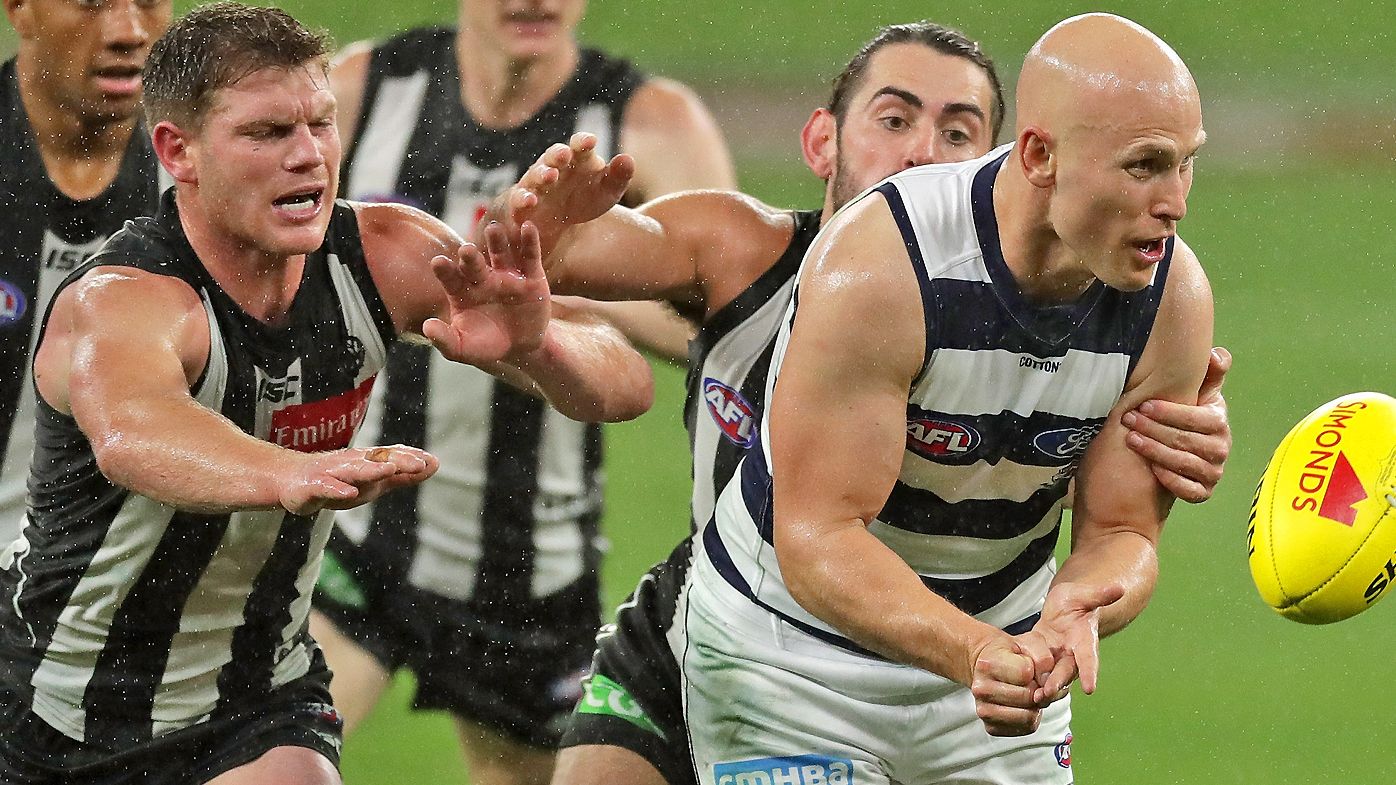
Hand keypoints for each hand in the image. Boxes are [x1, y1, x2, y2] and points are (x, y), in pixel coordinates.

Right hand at [279, 445, 437, 514]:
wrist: (291, 480)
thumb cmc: (338, 479)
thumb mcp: (375, 481)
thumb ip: (403, 475)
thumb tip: (434, 465)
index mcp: (367, 461)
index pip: (392, 457)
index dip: (411, 459)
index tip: (432, 462)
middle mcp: (352, 462)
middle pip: (378, 461)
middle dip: (399, 462)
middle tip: (420, 464)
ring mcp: (332, 473)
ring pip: (354, 471)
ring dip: (372, 470)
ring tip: (389, 470)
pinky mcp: (314, 486)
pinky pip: (327, 487)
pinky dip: (338, 489)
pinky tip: (350, 492)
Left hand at [423, 221, 551, 365]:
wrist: (522, 348)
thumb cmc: (487, 346)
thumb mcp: (464, 349)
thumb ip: (445, 340)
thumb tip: (427, 327)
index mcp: (462, 291)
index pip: (450, 278)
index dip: (444, 270)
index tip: (438, 262)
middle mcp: (482, 278)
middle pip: (474, 263)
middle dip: (470, 257)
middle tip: (466, 250)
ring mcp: (507, 275)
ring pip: (500, 253)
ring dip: (497, 241)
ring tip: (495, 230)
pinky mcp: (531, 276)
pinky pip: (529, 255)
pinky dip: (530, 241)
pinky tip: (529, 227)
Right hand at [483, 131, 634, 257]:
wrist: (559, 222)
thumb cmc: (585, 198)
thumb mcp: (607, 191)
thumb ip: (618, 176)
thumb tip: (627, 159)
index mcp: (578, 160)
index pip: (580, 146)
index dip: (583, 142)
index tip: (590, 142)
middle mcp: (555, 167)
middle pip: (554, 156)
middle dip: (558, 154)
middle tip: (564, 155)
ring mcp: (536, 184)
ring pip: (535, 174)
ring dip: (541, 174)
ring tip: (550, 176)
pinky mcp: (521, 203)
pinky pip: (519, 199)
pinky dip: (522, 199)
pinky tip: (530, 201)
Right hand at [968, 633, 1052, 736]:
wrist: (988, 666)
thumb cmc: (1010, 654)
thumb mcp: (1029, 642)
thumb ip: (1043, 656)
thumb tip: (1048, 682)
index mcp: (987, 664)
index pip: (1025, 674)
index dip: (1036, 671)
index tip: (1030, 667)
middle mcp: (981, 689)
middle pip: (1028, 698)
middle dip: (1037, 690)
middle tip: (1032, 682)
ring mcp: (983, 710)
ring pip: (1028, 717)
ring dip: (1035, 706)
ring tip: (1028, 694)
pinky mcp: (990, 727)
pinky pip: (1024, 729)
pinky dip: (1030, 719)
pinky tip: (1023, 706)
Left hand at [1028, 582, 1124, 701]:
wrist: (1063, 609)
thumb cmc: (1077, 602)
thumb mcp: (1084, 594)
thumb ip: (1099, 595)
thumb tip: (1119, 588)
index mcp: (1084, 641)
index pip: (1089, 658)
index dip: (1089, 672)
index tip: (1090, 688)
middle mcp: (1071, 654)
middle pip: (1065, 672)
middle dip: (1057, 683)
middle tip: (1047, 693)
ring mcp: (1054, 658)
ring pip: (1049, 677)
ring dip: (1041, 687)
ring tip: (1032, 698)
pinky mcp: (1038, 657)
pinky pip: (1030, 667)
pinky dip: (1024, 675)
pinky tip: (1013, 683)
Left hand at [1123, 346, 1231, 501]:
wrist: (1176, 454)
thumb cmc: (1182, 417)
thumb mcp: (1195, 393)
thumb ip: (1207, 373)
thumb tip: (1216, 355)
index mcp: (1219, 421)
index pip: (1198, 418)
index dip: (1171, 412)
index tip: (1144, 404)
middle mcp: (1221, 448)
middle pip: (1187, 440)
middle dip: (1155, 429)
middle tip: (1128, 419)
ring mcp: (1213, 472)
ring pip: (1185, 464)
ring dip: (1156, 452)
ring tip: (1131, 440)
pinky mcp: (1203, 492)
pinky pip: (1190, 491)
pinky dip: (1171, 481)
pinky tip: (1151, 470)